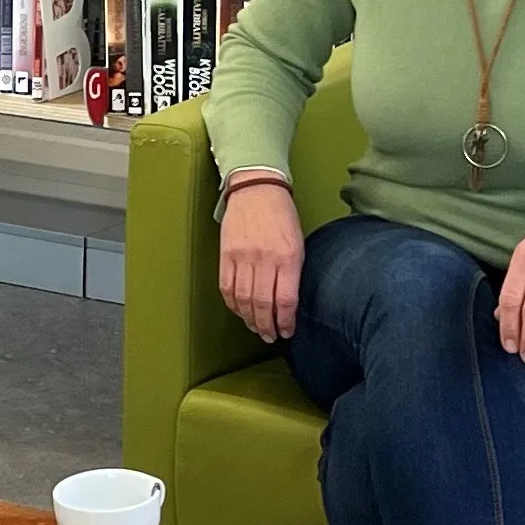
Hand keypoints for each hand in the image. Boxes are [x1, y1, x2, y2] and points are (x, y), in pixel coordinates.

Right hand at [217, 175, 303, 342]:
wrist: (256, 188)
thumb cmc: (282, 214)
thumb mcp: (298, 242)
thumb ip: (293, 271)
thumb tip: (288, 302)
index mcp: (287, 257)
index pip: (285, 300)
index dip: (285, 322)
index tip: (287, 331)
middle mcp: (264, 260)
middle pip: (262, 304)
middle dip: (266, 326)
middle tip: (270, 336)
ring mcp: (242, 257)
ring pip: (243, 300)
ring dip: (249, 319)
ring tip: (256, 328)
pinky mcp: (226, 255)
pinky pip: (227, 287)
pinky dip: (233, 304)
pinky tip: (240, 311)